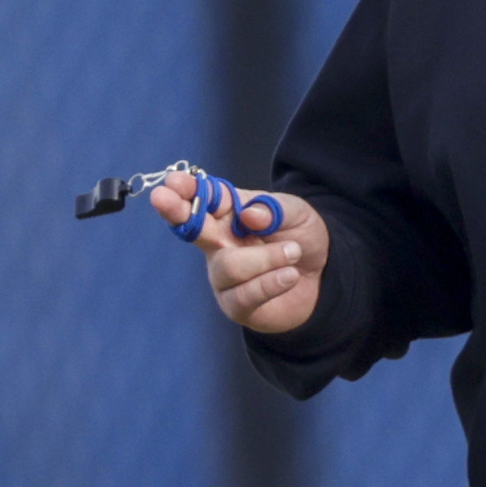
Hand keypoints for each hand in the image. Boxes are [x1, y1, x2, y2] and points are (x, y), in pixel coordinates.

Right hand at [150, 170, 328, 333]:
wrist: (324, 276)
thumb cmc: (301, 237)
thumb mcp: (297, 213)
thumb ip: (274, 210)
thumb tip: (247, 215)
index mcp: (231, 215)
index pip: (206, 199)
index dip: (190, 190)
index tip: (173, 181)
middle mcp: (219, 244)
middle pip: (192, 229)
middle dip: (177, 212)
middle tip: (162, 198)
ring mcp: (224, 276)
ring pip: (229, 266)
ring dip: (267, 258)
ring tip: (294, 252)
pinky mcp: (236, 305)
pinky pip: (244, 295)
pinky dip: (271, 283)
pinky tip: (289, 276)